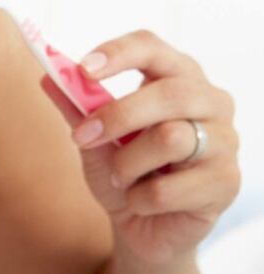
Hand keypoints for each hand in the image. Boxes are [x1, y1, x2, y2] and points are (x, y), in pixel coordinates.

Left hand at [43, 30, 240, 263]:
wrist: (143, 226)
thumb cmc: (124, 171)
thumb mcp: (94, 137)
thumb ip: (76, 107)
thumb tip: (48, 76)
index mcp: (177, 77)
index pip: (153, 47)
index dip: (118, 53)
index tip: (82, 70)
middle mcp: (211, 102)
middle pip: (169, 93)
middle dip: (117, 116)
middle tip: (82, 136)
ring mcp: (225, 142)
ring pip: (170, 139)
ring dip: (126, 165)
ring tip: (121, 178)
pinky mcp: (226, 183)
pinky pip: (167, 189)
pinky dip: (139, 199)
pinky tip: (141, 201)